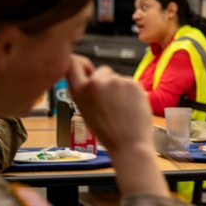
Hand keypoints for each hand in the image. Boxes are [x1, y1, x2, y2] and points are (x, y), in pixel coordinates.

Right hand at [66, 56, 168, 196]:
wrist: (129, 143)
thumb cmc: (106, 131)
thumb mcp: (85, 109)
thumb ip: (86, 91)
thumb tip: (92, 76)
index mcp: (79, 90)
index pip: (72, 63)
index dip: (79, 62)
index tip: (84, 66)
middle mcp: (95, 82)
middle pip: (102, 70)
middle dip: (106, 80)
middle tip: (111, 100)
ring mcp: (116, 81)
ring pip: (118, 78)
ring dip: (120, 88)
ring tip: (122, 108)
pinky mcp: (133, 83)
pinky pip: (131, 83)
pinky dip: (132, 91)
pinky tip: (132, 106)